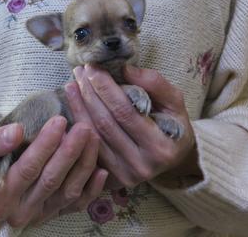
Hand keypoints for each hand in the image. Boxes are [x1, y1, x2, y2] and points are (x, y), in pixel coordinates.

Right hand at [0, 116, 108, 227]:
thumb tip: (16, 132)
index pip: (27, 168)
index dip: (45, 145)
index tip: (60, 120)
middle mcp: (20, 212)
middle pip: (51, 180)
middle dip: (70, 152)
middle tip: (84, 127)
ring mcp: (40, 216)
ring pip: (68, 192)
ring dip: (84, 165)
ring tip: (93, 138)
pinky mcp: (53, 216)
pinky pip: (77, 205)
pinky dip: (92, 189)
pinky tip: (102, 170)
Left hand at [66, 64, 201, 188]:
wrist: (175, 159)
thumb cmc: (173, 125)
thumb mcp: (174, 102)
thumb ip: (155, 84)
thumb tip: (125, 69)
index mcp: (160, 146)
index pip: (125, 111)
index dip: (105, 88)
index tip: (93, 68)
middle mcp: (142, 165)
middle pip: (105, 123)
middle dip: (89, 94)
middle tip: (79, 72)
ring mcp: (124, 175)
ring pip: (93, 136)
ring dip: (79, 107)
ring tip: (72, 84)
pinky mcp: (111, 179)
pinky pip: (89, 148)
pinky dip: (78, 126)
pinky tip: (72, 106)